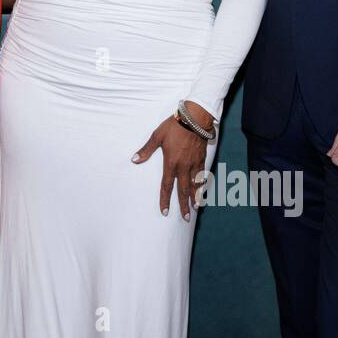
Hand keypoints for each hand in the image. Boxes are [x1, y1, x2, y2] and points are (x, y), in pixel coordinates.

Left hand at [132, 102, 211, 220]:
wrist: (194, 118)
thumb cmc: (174, 126)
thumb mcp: (157, 136)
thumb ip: (146, 150)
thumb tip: (134, 159)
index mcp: (171, 163)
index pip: (166, 186)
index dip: (165, 200)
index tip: (165, 212)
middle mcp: (183, 167)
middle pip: (183, 190)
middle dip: (183, 205)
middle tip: (185, 218)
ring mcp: (194, 164)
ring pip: (195, 185)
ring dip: (195, 198)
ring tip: (195, 208)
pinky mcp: (202, 159)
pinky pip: (203, 176)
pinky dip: (203, 185)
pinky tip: (203, 191)